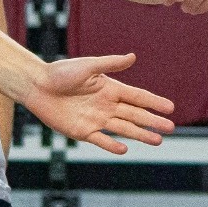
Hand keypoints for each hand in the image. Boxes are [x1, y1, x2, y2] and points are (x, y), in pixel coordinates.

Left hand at [23, 53, 174, 154]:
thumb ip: (110, 64)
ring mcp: (96, 119)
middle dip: (153, 122)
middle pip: (135, 115)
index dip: (153, 102)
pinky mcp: (83, 131)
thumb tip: (133, 57)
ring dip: (140, 135)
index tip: (170, 108)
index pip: (137, 96)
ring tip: (157, 141)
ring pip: (123, 129)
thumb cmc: (60, 72)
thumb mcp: (88, 66)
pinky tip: (125, 149)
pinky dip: (112, 145)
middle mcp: (106, 105)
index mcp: (110, 88)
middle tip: (171, 128)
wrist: (36, 86)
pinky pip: (101, 140)